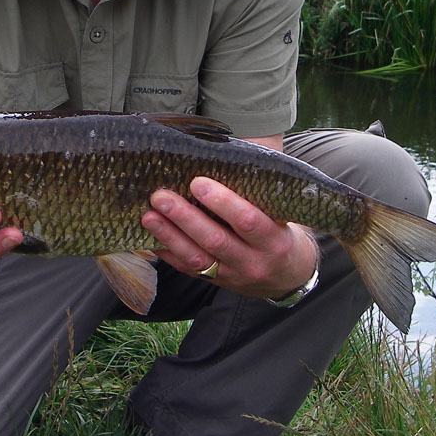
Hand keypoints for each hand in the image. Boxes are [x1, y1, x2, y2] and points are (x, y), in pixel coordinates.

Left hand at [141, 177, 318, 299]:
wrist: (287, 275)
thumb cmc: (279, 231)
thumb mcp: (279, 213)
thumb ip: (258, 189)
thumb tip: (228, 152)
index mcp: (273, 240)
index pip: (248, 221)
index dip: (223, 202)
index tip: (198, 182)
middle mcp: (253, 262)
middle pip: (215, 240)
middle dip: (185, 218)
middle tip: (161, 196)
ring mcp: (232, 276)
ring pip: (196, 258)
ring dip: (169, 235)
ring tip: (148, 215)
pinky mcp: (214, 283)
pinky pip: (186, 269)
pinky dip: (167, 252)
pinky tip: (149, 236)